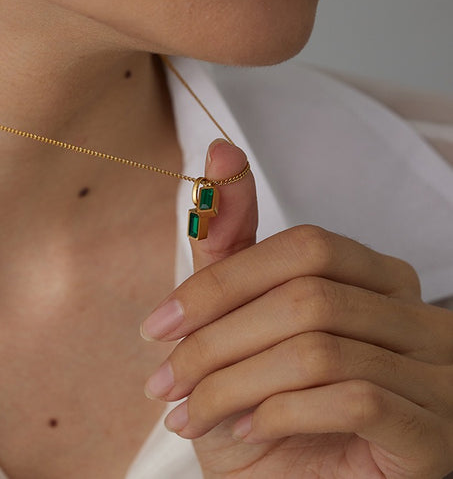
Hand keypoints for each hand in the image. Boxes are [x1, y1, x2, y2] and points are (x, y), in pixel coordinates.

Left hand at [141, 140, 452, 478]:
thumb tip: (221, 152)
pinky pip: (351, 397)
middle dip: (216, 337)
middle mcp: (416, 316)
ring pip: (317, 347)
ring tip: (189, 413)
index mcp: (376, 279)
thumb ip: (233, 246)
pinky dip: (277, 414)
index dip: (221, 282)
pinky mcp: (432, 431)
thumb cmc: (268, 408)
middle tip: (164, 380)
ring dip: (231, 383)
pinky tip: (244, 431)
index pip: (303, 247)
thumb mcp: (240, 325)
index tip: (159, 323)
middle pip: (306, 294)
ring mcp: (436, 374)